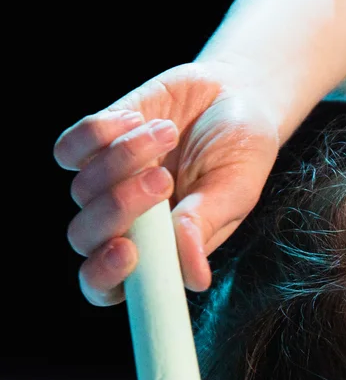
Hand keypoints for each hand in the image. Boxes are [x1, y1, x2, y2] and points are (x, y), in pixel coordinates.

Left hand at [54, 64, 280, 305]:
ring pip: (82, 189)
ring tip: (168, 131)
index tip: (126, 251)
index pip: (111, 286)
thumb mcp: (235, 190)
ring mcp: (106, 184)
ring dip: (124, 157)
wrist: (235, 94)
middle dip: (119, 208)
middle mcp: (128, 224)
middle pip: (86, 238)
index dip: (105, 276)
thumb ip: (205, 227)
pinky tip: (136, 118)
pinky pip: (69, 150)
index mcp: (163, 250)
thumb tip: (193, 278)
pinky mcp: (94, 145)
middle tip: (163, 177)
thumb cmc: (242, 151)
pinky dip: (98, 133)